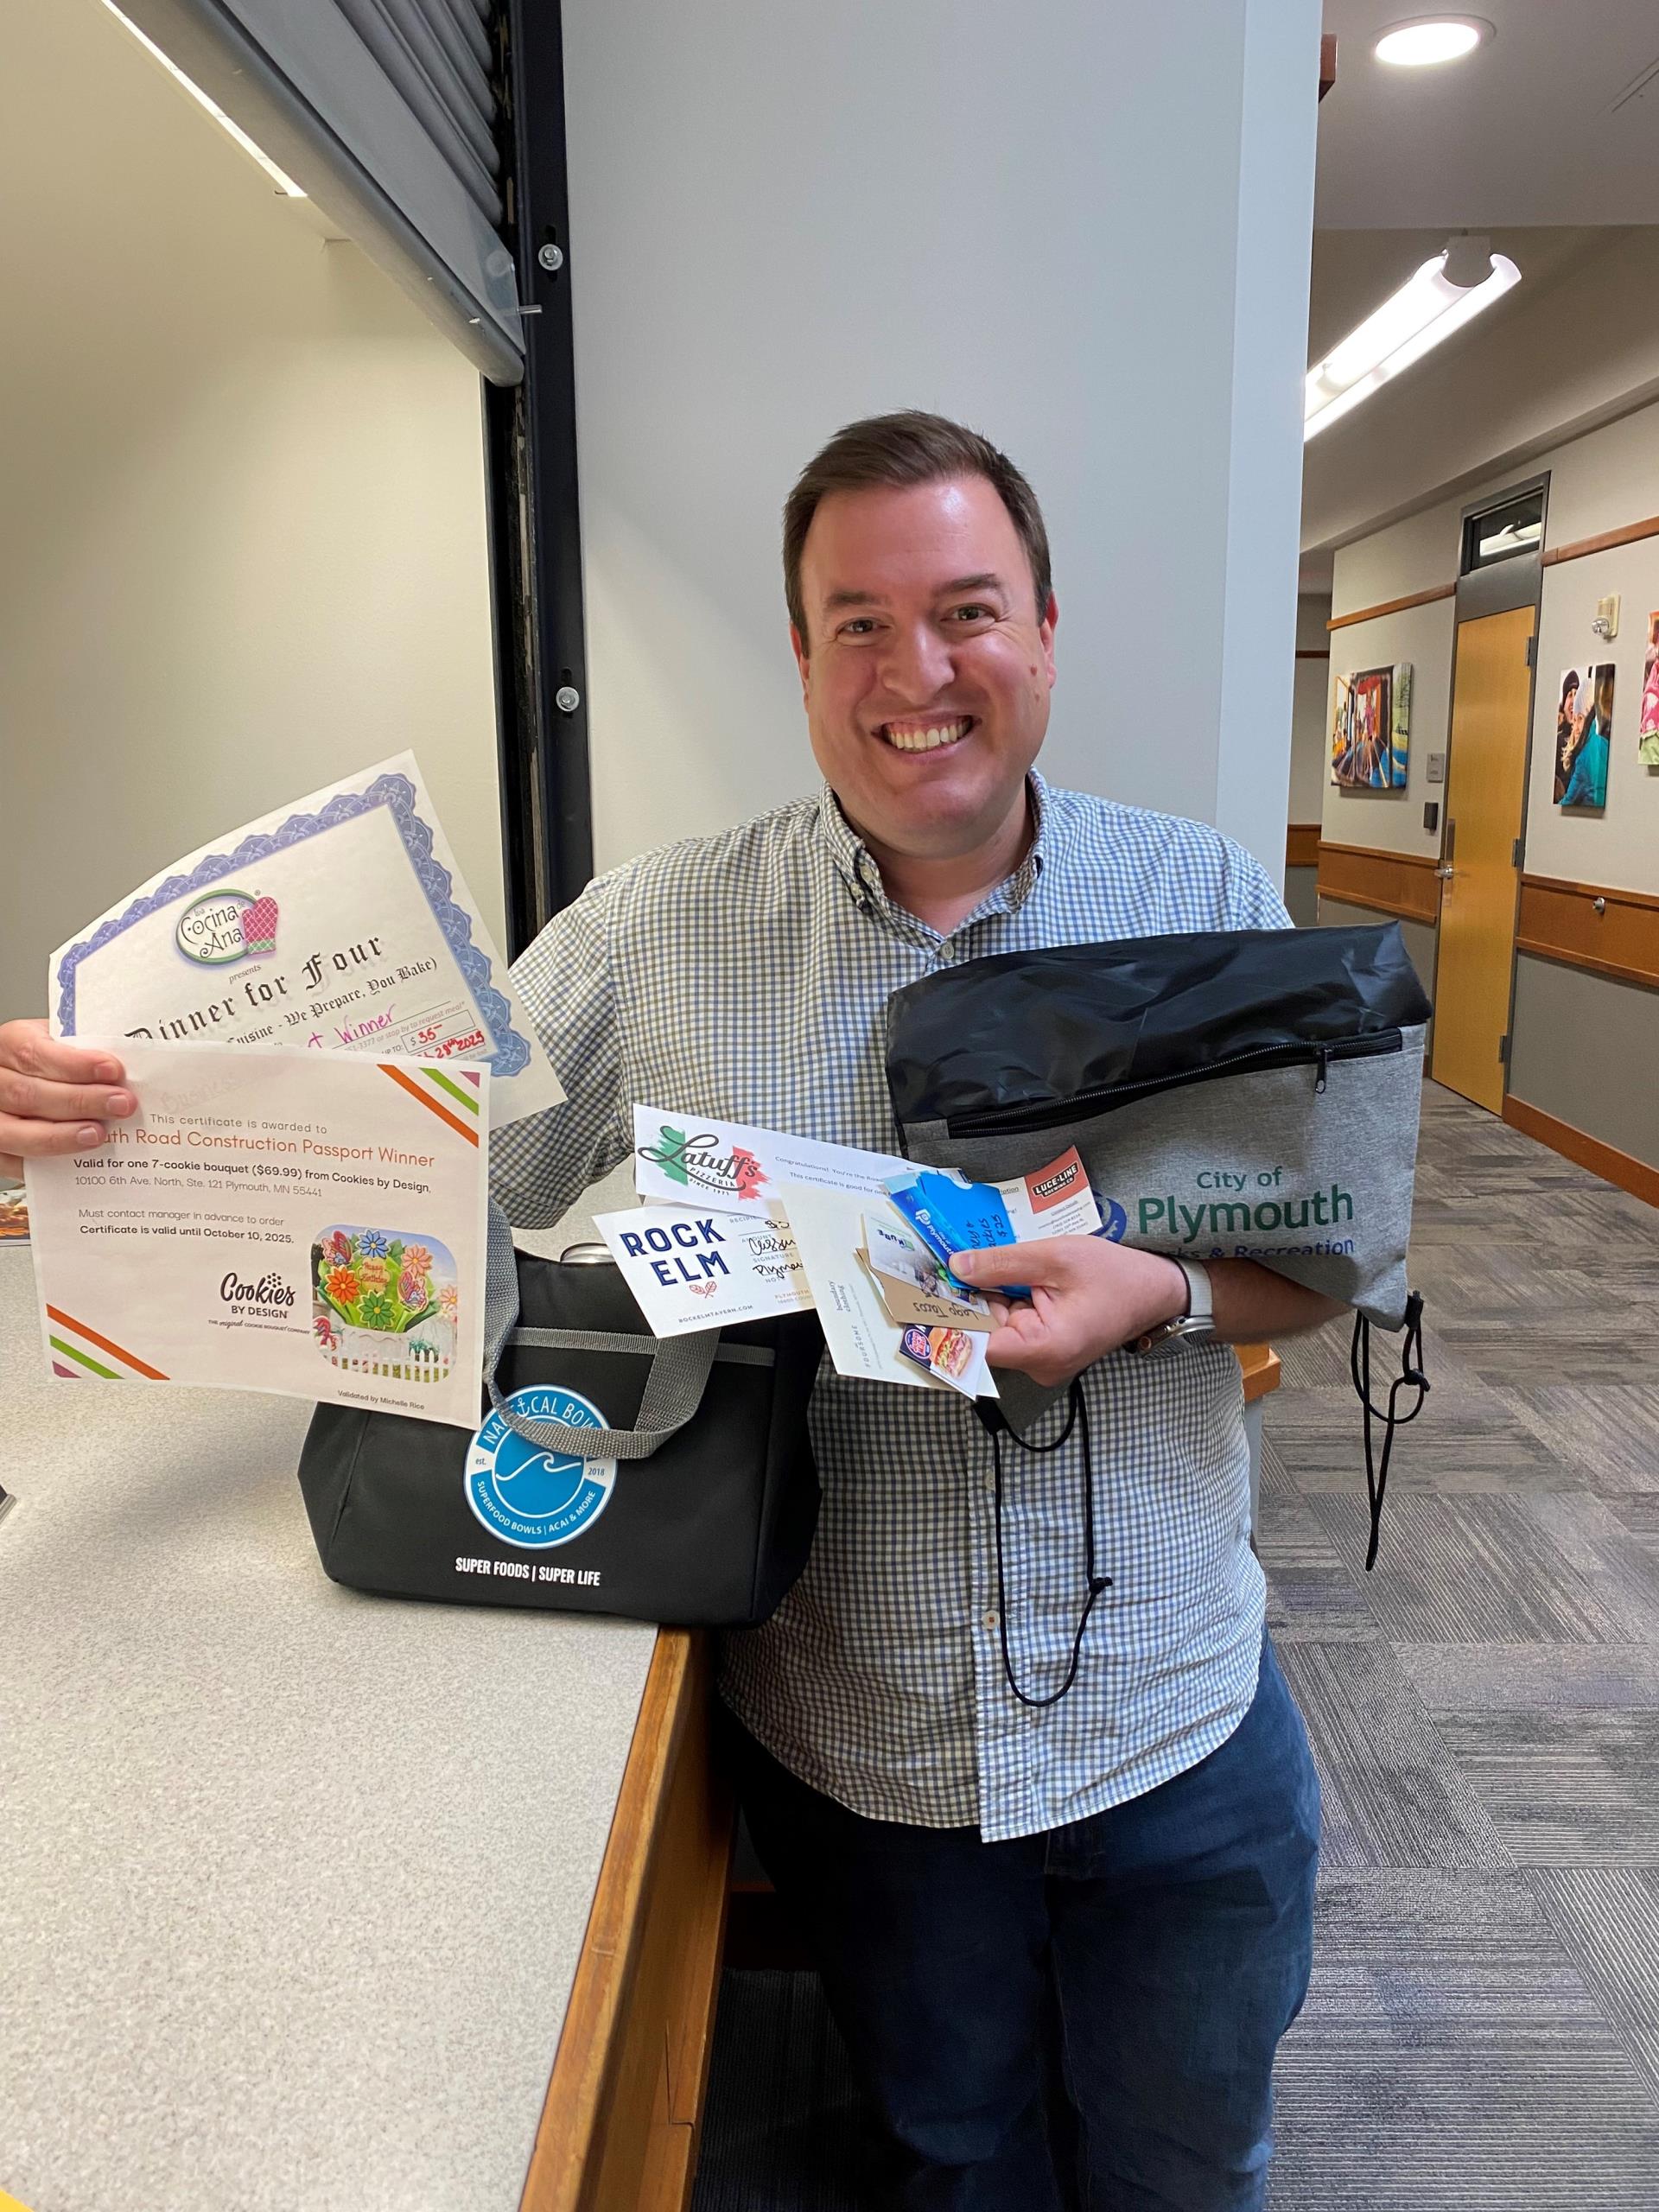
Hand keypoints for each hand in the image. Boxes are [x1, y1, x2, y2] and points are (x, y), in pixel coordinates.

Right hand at [0, 1019, 135, 1180]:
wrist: (19, 1080)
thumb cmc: (45, 1061)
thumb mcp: (58, 1042)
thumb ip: (81, 1050)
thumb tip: (129, 1065)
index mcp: (8, 1043)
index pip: (34, 1053)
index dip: (74, 1064)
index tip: (113, 1070)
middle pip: (28, 1093)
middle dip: (80, 1101)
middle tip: (121, 1105)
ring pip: (16, 1131)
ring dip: (62, 1135)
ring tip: (99, 1134)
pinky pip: (13, 1161)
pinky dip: (45, 1161)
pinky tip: (75, 1158)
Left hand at [950, 1237, 1187, 1388]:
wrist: (1157, 1291)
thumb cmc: (1116, 1275)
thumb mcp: (1057, 1257)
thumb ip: (1003, 1263)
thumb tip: (956, 1267)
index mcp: (1044, 1348)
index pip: (977, 1343)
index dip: (947, 1318)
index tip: (918, 1295)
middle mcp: (1039, 1365)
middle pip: (984, 1335)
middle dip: (962, 1300)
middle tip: (932, 1265)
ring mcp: (1042, 1360)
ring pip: (996, 1328)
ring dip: (981, 1297)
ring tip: (959, 1262)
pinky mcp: (1046, 1349)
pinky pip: (1012, 1326)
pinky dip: (1001, 1301)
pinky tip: (989, 1273)